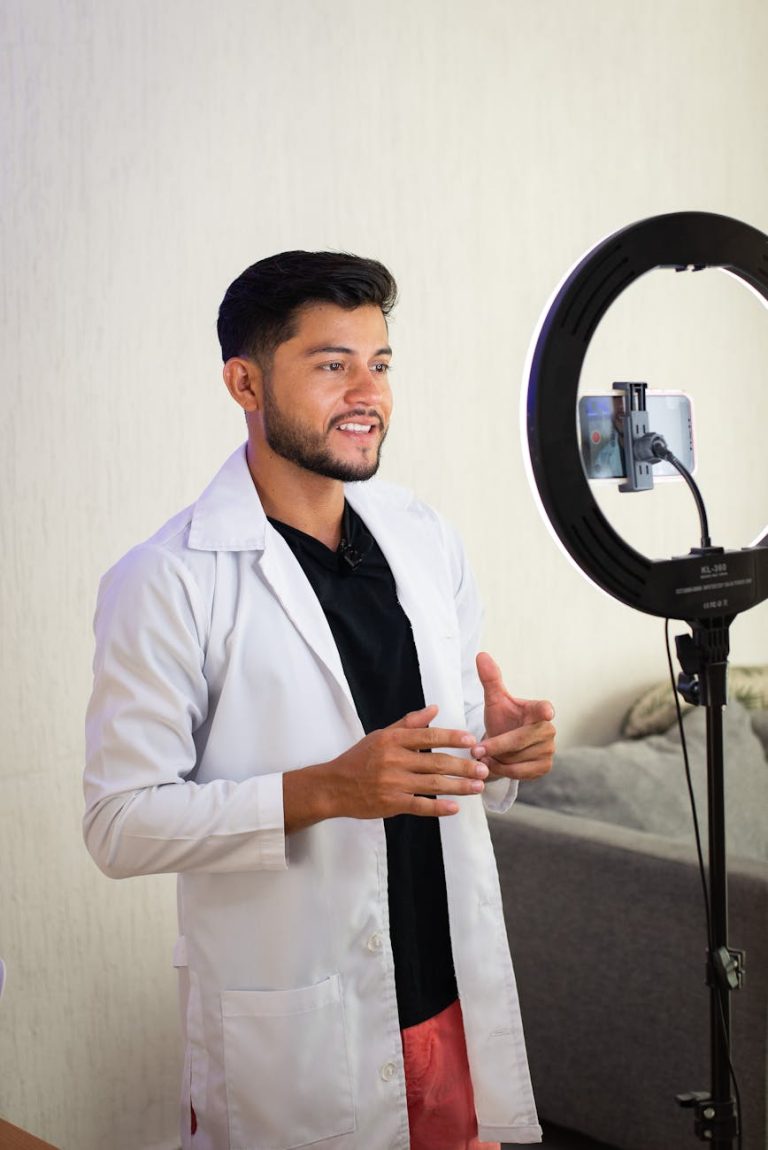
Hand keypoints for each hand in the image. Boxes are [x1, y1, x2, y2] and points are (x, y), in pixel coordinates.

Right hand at [283, 705, 488, 831]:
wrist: (334, 786)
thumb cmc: (359, 759)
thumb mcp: (380, 735)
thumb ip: (409, 723)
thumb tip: (434, 709)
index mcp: (392, 740)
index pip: (428, 736)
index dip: (452, 738)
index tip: (472, 741)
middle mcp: (394, 760)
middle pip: (436, 762)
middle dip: (463, 765)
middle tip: (484, 768)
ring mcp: (393, 783)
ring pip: (433, 785)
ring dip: (458, 786)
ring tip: (477, 786)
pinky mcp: (391, 803)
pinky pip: (419, 806)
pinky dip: (438, 807)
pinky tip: (455, 807)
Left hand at [471, 652, 554, 780]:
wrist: (504, 745)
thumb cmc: (502, 719)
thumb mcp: (494, 700)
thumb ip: (490, 679)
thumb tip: (481, 655)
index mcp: (538, 710)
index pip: (542, 709)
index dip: (544, 711)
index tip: (547, 712)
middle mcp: (548, 730)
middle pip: (519, 740)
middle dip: (496, 746)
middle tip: (475, 750)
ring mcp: (549, 750)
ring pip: (517, 758)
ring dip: (497, 759)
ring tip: (485, 755)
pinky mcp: (544, 767)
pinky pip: (520, 773)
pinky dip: (503, 770)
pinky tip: (493, 765)